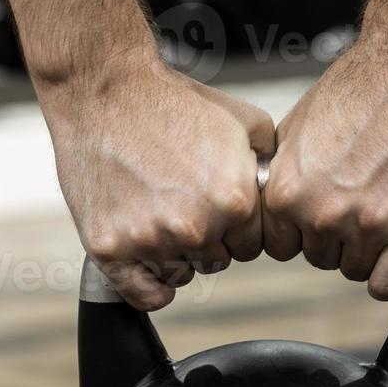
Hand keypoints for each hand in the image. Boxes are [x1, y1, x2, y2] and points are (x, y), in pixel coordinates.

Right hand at [42, 55, 274, 310]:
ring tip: (159, 214)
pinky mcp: (110, 248)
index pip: (252, 246)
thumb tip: (281, 193)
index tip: (218, 210)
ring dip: (175, 256)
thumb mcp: (244, 121)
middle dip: (208, 239)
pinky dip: (149, 286)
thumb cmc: (171, 103)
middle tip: (183, 204)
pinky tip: (149, 265)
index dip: (237, 228)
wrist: (106, 91)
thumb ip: (270, 164)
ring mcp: (149, 240)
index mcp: (234, 201)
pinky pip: (143, 294)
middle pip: (217, 262)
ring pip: (180, 275)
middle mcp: (195, 227)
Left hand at [261, 43, 387, 299]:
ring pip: (354, 270)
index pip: (281, 247)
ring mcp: (371, 223)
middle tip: (355, 202)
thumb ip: (281, 179)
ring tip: (377, 211)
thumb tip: (270, 212)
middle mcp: (324, 214)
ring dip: (364, 250)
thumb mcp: (294, 130)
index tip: (316, 217)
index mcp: (288, 193)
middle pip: (318, 258)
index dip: (300, 231)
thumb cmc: (356, 90)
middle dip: (333, 236)